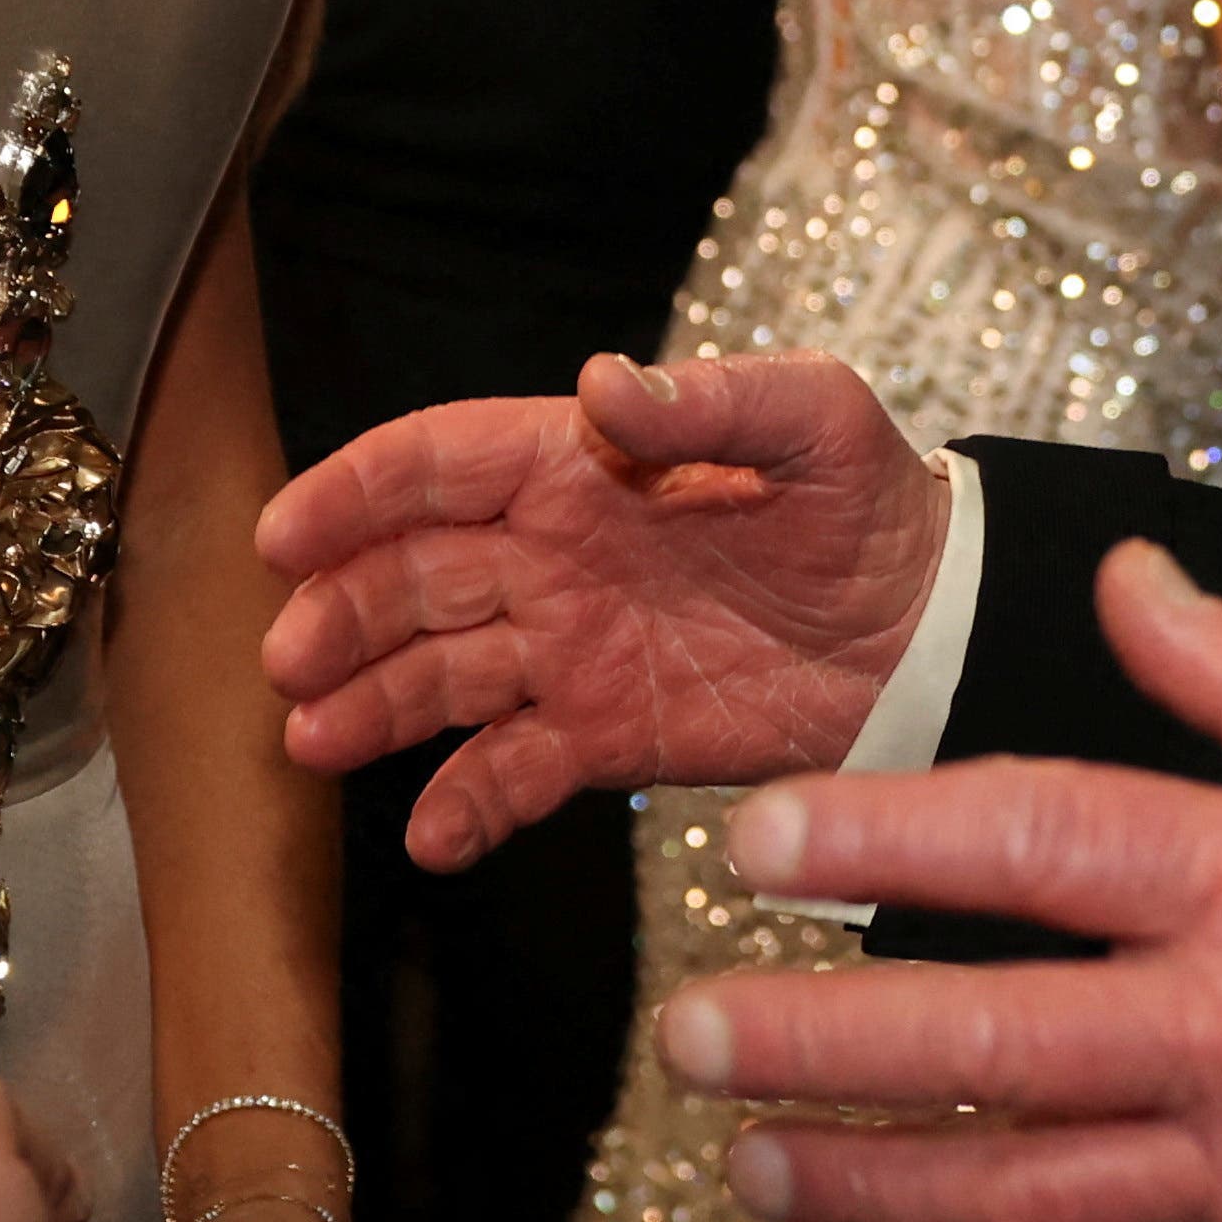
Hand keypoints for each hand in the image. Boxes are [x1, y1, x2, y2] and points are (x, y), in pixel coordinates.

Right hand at [259, 352, 952, 868]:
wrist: (938, 628)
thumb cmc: (876, 501)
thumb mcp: (816, 421)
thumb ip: (712, 402)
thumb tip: (605, 382)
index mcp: (581, 467)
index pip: (439, 468)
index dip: (354, 495)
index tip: (283, 535)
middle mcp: (553, 557)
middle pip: (412, 578)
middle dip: (341, 615)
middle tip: (289, 661)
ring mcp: (570, 651)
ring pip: (440, 676)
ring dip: (371, 706)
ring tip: (312, 742)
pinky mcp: (605, 737)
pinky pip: (512, 772)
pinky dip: (465, 805)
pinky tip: (429, 838)